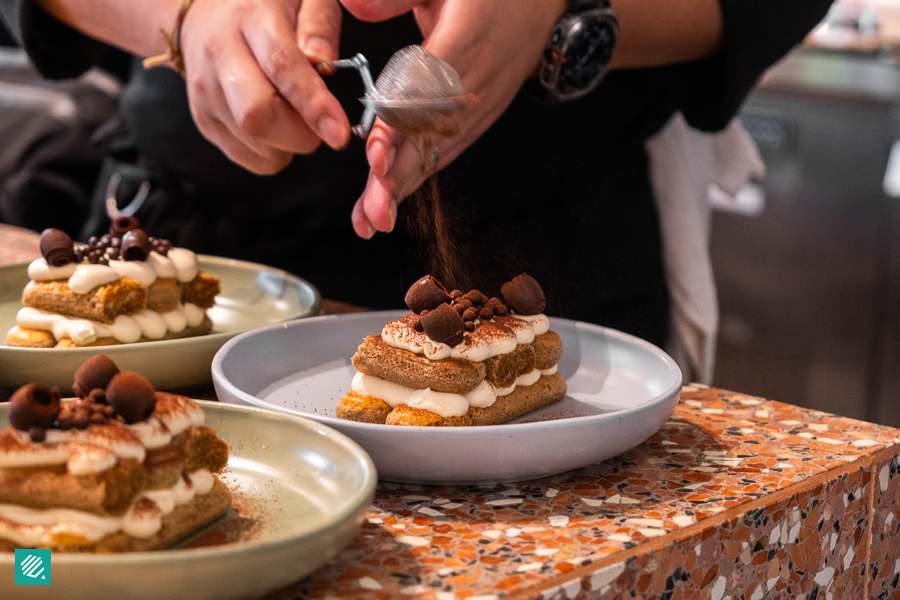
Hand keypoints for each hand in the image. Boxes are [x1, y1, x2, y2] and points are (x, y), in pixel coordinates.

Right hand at [179, 0, 350, 173]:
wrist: (204, 15)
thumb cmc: (265, 7)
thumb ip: (319, 24)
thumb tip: (324, 61)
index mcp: (251, 19)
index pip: (281, 66)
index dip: (313, 105)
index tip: (339, 134)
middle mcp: (220, 54)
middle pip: (255, 115)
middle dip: (299, 134)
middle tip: (320, 123)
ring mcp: (205, 91)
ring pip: (254, 143)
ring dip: (290, 143)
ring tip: (294, 111)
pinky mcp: (204, 119)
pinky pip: (250, 157)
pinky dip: (274, 152)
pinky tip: (276, 123)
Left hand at [340, 0, 566, 237]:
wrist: (543, 5)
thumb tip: (353, 5)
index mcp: (466, 40)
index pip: (427, 91)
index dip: (400, 127)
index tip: (375, 156)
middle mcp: (476, 82)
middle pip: (432, 137)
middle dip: (400, 177)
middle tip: (373, 213)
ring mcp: (480, 106)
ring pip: (438, 152)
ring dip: (405, 188)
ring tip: (374, 221)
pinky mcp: (479, 118)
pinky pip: (447, 150)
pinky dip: (419, 177)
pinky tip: (393, 200)